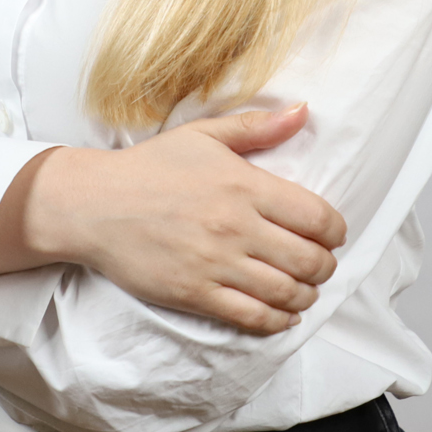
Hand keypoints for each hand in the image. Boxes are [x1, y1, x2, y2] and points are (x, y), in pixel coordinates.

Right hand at [0, 105, 345, 334]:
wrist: (95, 205)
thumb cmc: (150, 166)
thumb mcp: (203, 134)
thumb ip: (257, 127)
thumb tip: (304, 110)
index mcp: (243, 184)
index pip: (317, 217)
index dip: (335, 231)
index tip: (331, 234)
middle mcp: (235, 226)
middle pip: (309, 260)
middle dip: (325, 266)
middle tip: (321, 263)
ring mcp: (216, 264)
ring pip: (287, 293)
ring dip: (306, 295)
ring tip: (304, 288)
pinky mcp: (196, 294)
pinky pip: (254, 318)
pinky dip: (279, 320)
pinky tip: (282, 313)